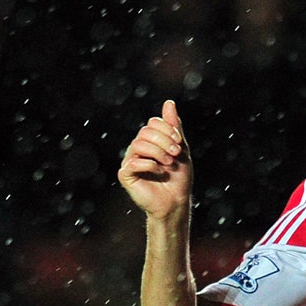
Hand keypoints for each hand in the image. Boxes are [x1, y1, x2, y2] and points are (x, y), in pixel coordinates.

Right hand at [118, 99, 191, 220]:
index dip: (167, 130)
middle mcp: (138, 149)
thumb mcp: (180, 148)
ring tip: (169, 164)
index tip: (179, 143)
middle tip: (176, 154)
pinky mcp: (126, 175)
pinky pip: (133, 162)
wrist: (175, 202)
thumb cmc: (178, 178)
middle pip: (145, 132)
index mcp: (150, 141)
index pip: (153, 123)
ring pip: (138, 144)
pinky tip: (159, 172)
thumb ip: (174, 126)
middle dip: (163, 141)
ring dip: (158, 152)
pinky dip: (149, 165)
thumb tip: (169, 103)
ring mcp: (130, 161)